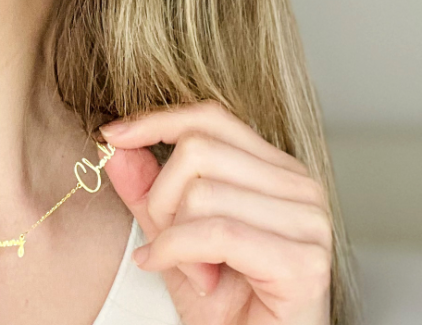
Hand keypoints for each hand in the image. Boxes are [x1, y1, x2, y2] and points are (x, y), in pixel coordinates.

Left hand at [99, 100, 331, 324]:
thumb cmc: (225, 304)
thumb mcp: (172, 238)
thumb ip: (146, 190)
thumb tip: (115, 144)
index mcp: (276, 171)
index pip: (210, 118)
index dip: (157, 121)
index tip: (113, 136)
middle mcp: (300, 187)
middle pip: (198, 151)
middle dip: (162, 199)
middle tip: (167, 244)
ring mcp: (308, 222)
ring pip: (202, 192)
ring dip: (175, 239)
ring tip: (193, 271)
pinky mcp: (303, 261)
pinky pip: (216, 234)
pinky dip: (180, 254)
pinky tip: (189, 279)